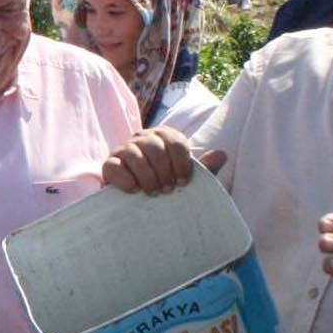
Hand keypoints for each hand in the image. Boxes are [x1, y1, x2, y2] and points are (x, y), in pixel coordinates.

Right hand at [102, 128, 220, 194]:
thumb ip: (204, 167)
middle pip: (155, 148)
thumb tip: (222, 154)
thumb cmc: (166, 182)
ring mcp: (124, 148)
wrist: (138, 196)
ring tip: (153, 193)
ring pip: (135, 156)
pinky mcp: (109, 163)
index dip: (182, 164)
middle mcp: (144, 137)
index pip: (176, 142)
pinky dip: (126, 180)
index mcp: (165, 136)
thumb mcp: (185, 176)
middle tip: (167, 190)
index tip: (183, 182)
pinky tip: (134, 190)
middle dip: (163, 172)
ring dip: (147, 177)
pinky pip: (115, 167)